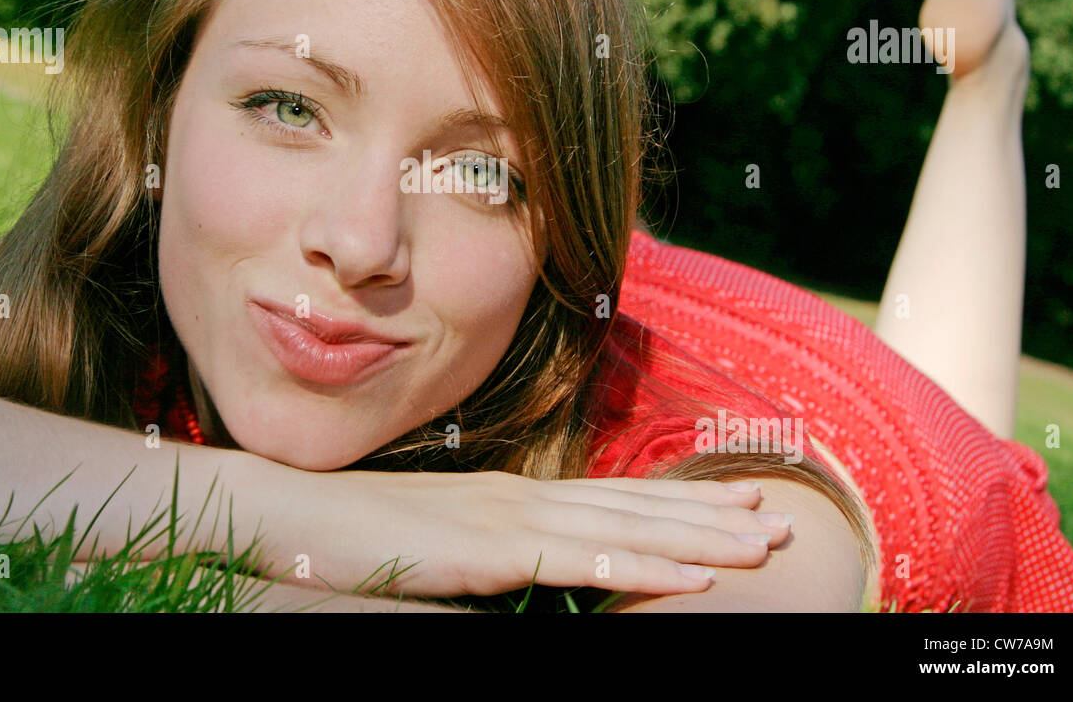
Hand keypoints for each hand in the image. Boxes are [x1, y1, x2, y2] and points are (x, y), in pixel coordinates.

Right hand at [253, 467, 790, 598]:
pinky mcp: (491, 551)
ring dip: (703, 536)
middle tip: (781, 516)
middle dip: (713, 512)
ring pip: (628, 528)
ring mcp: (510, 519)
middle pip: (635, 506)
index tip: (736, 499)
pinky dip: (647, 566)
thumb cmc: (356, 529)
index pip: (612, 497)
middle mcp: (523, 498)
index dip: (679, 500)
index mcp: (512, 498)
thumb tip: (530, 568)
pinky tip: (696, 575)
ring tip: (766, 542)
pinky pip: (585, 562)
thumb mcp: (437, 542)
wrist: (292, 509)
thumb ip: (489, 552)